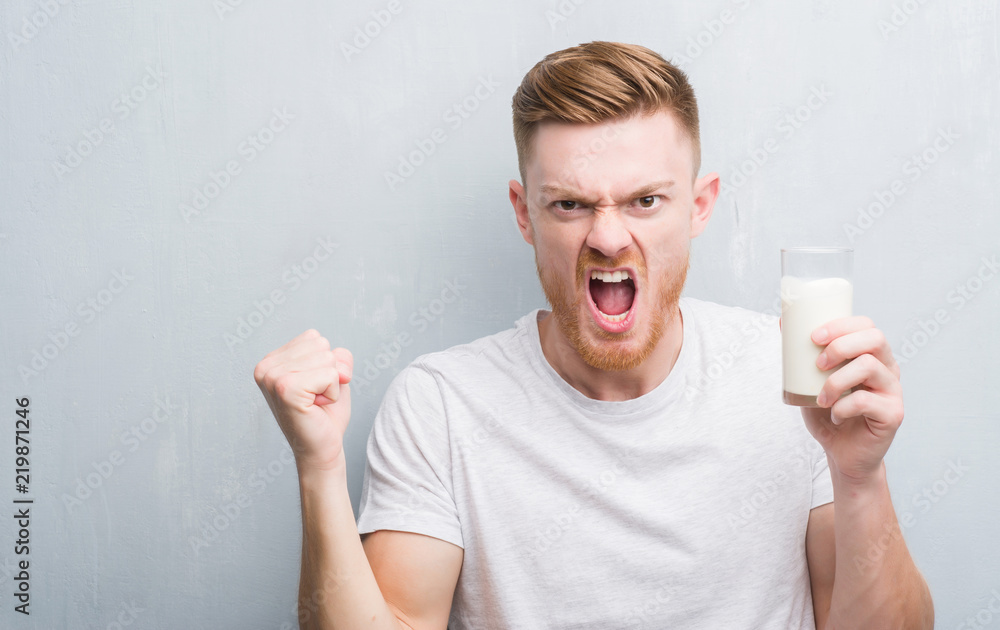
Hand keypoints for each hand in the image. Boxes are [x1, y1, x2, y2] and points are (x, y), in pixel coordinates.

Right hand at [253, 329, 353, 472]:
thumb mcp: (333, 374)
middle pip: (321, 345)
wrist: (321, 449)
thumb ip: (336, 355)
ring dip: (331, 384)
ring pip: (327, 358)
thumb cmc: (325, 414)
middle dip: (330, 372)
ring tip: (315, 402)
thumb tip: (335, 357)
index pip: (314, 337)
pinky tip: (316, 407)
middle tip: (315, 398)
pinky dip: (332, 392)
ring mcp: (273, 377)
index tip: (313, 388)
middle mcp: (266, 367)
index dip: (326, 363)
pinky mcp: (286, 389)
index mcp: (271, 360)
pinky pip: (330, 374)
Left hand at [783, 316, 904, 483]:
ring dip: (835, 381)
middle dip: (840, 345)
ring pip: (868, 366)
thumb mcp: (810, 381)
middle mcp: (888, 369)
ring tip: (821, 398)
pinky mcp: (893, 414)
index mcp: (872, 355)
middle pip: (874, 338)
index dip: (840, 325)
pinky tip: (835, 415)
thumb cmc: (828, 413)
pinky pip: (865, 401)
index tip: (813, 337)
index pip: (866, 325)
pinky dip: (842, 407)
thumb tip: (783, 322)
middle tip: (818, 364)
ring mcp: (893, 391)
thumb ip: (803, 356)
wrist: (841, 453)